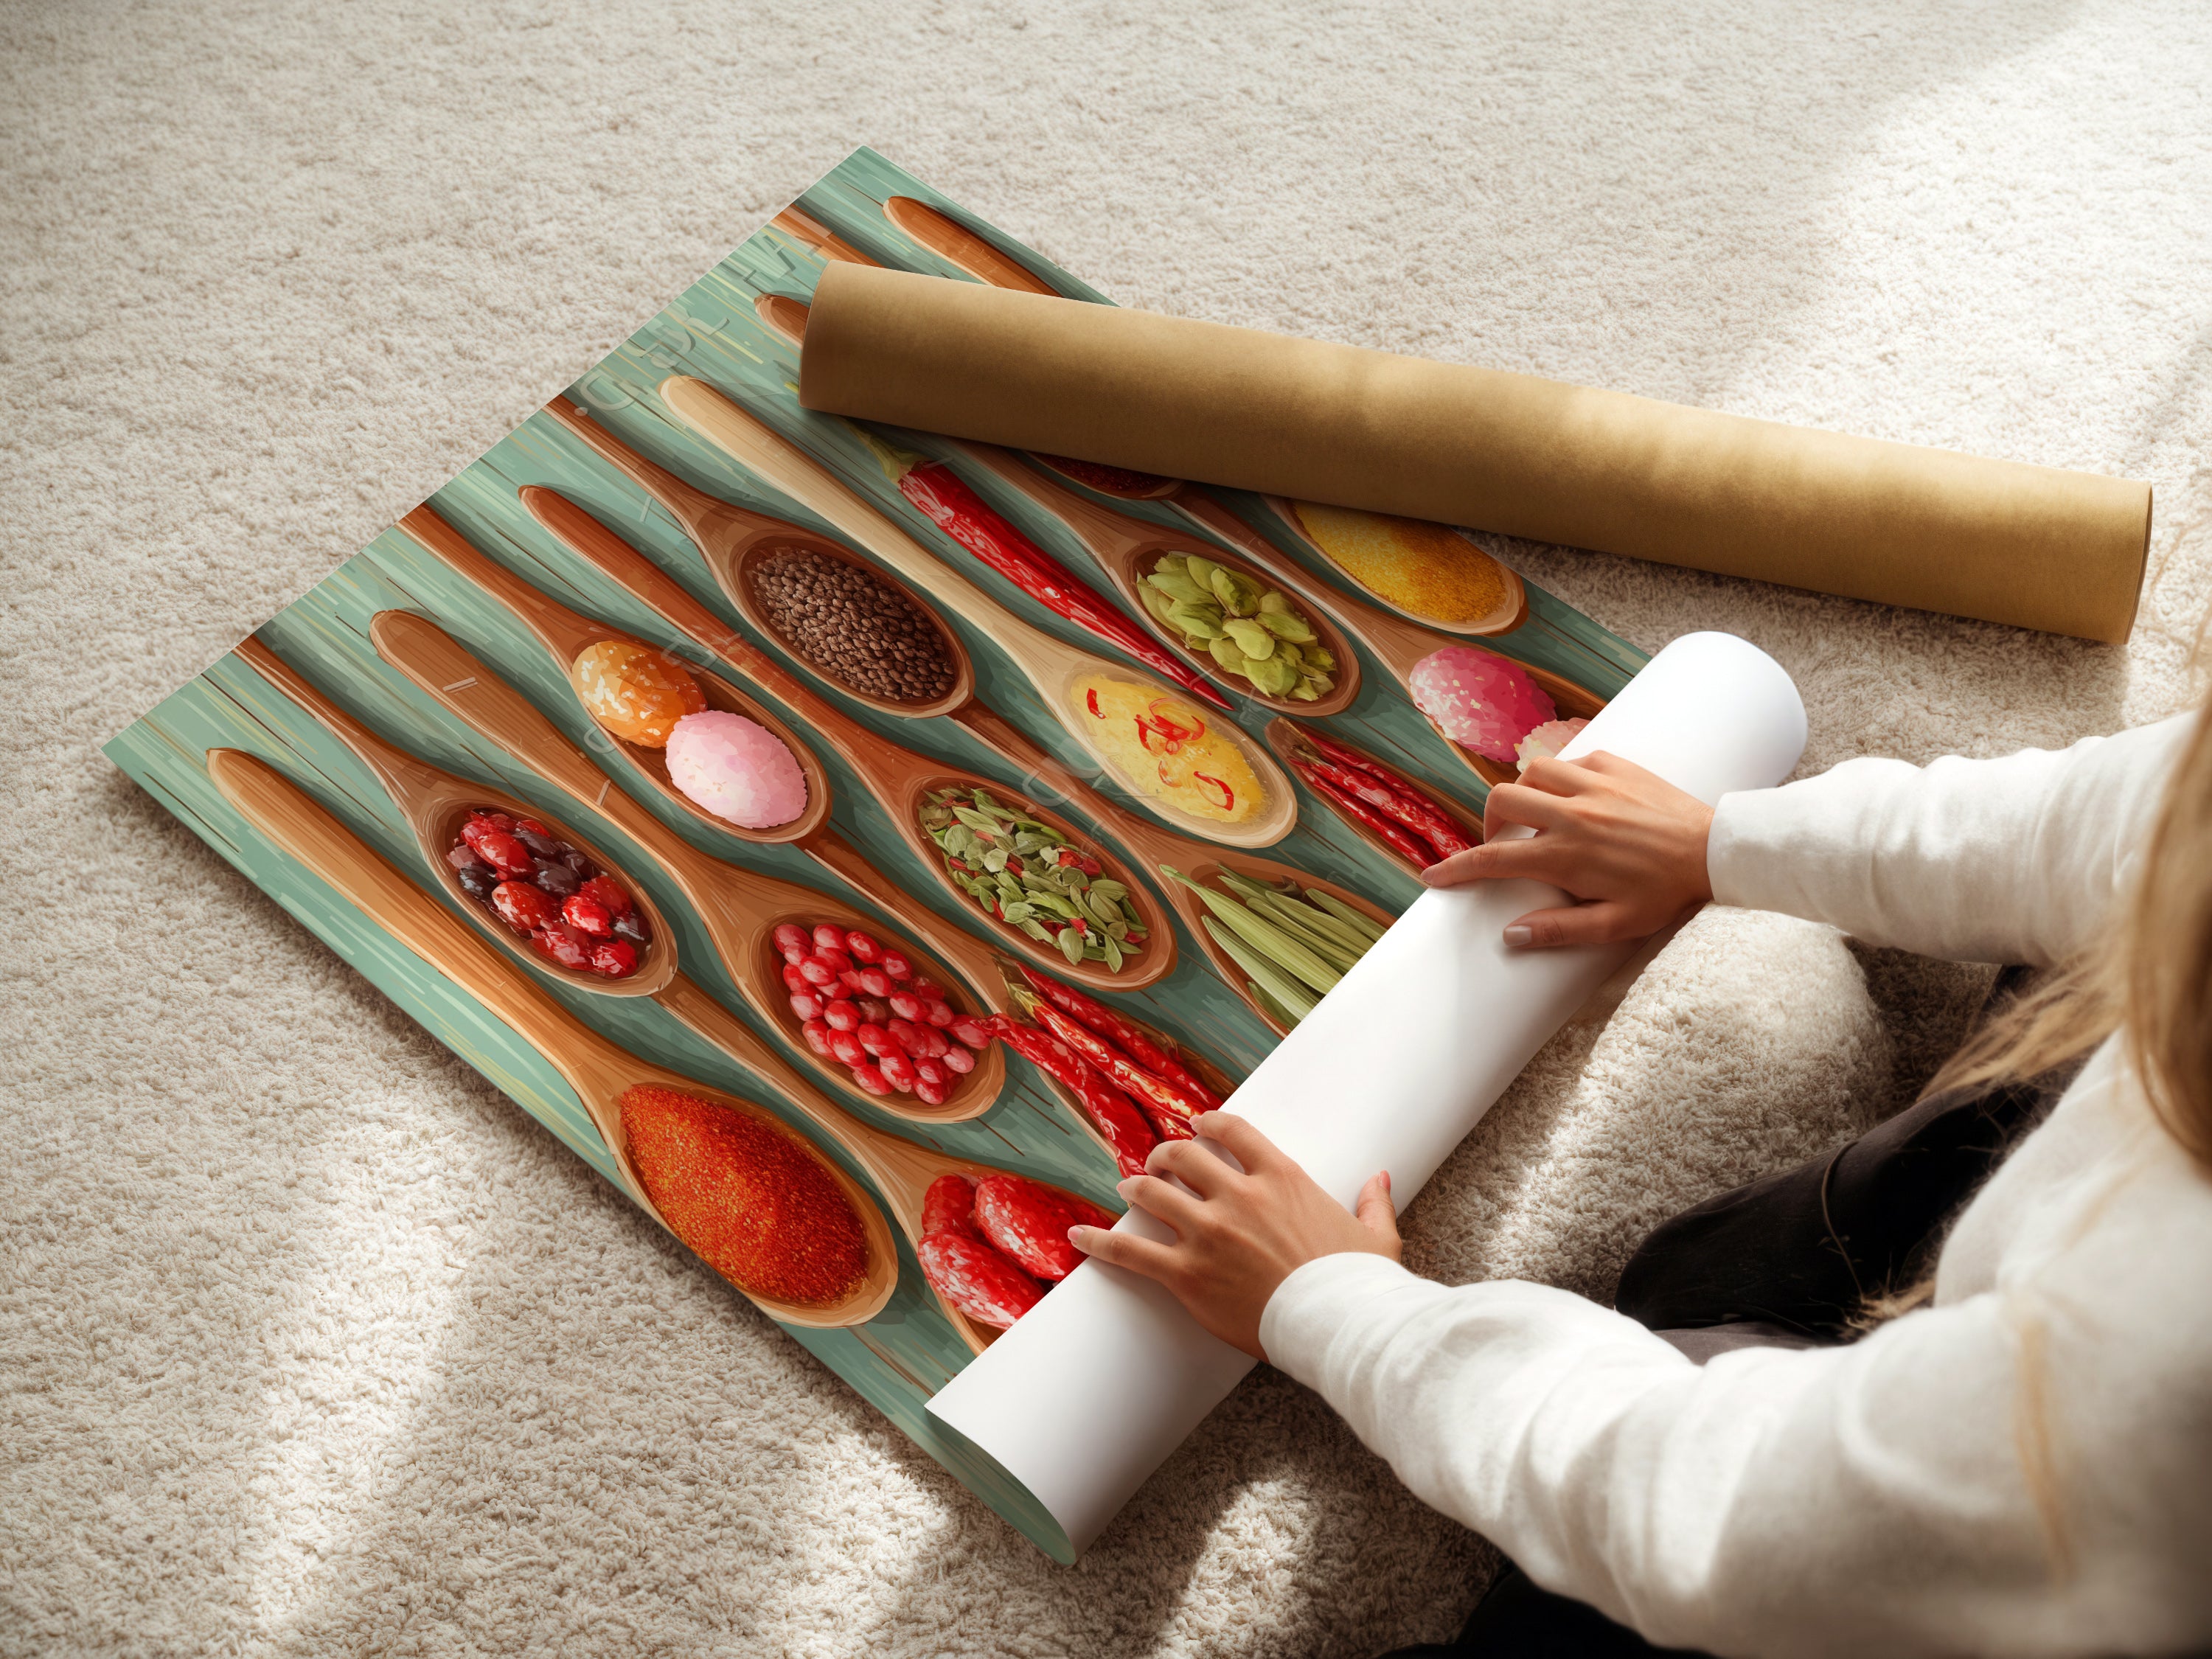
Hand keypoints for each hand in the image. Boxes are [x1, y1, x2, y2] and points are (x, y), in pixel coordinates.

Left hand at [1067, 1112, 1399, 1360]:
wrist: (1339, 1326)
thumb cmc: (1359, 1284)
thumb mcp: (1375, 1236)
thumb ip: (1373, 1202)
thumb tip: (1380, 1178)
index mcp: (1281, 1178)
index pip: (1233, 1131)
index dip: (1208, 1123)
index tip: (1196, 1124)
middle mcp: (1238, 1196)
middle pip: (1183, 1156)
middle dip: (1165, 1154)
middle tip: (1157, 1160)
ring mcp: (1209, 1233)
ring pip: (1153, 1193)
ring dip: (1136, 1186)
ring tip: (1126, 1186)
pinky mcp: (1187, 1274)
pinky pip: (1131, 1251)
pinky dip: (1100, 1241)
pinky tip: (1078, 1236)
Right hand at [1419, 751, 1713, 948]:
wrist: (1716, 851)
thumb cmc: (1666, 893)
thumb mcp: (1615, 925)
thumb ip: (1560, 930)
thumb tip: (1510, 935)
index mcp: (1566, 855)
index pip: (1494, 859)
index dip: (1456, 869)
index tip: (1433, 877)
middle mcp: (1572, 813)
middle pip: (1501, 800)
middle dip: (1489, 822)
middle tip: (1502, 843)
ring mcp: (1594, 784)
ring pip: (1532, 772)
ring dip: (1524, 794)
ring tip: (1537, 817)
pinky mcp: (1615, 765)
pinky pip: (1571, 760)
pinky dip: (1562, 777)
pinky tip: (1575, 798)